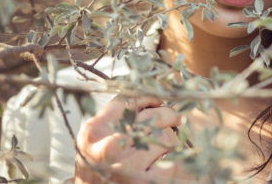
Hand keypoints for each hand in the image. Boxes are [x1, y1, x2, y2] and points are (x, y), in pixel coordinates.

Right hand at [75, 95, 190, 182]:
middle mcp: (109, 147)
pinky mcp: (145, 183)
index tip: (159, 99)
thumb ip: (114, 116)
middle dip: (167, 115)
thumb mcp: (95, 138)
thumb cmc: (97, 165)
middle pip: (152, 117)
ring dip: (171, 140)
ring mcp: (127, 167)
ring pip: (166, 138)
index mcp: (95, 131)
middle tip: (174, 118)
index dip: (149, 96)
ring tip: (167, 144)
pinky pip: (173, 162)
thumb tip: (151, 96)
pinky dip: (176, 160)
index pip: (128, 100)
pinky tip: (169, 160)